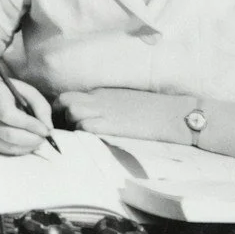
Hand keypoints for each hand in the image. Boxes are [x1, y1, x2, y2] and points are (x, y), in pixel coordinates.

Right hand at [0, 72, 55, 155]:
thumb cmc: (12, 94)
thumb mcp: (29, 92)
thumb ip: (41, 107)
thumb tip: (48, 129)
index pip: (8, 115)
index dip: (29, 125)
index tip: (46, 129)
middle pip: (8, 134)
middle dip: (32, 138)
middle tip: (45, 136)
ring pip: (9, 146)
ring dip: (29, 146)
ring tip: (39, 138)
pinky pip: (8, 151)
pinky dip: (23, 149)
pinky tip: (29, 141)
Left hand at [56, 89, 197, 142]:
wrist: (175, 114)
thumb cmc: (154, 111)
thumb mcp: (122, 102)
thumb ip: (104, 107)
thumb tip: (89, 120)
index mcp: (101, 93)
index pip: (68, 98)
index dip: (61, 111)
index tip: (65, 124)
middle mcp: (98, 99)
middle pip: (64, 101)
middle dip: (60, 116)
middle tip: (68, 132)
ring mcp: (104, 110)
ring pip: (72, 112)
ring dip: (72, 125)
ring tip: (83, 137)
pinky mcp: (110, 124)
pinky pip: (84, 126)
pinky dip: (83, 133)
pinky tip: (92, 140)